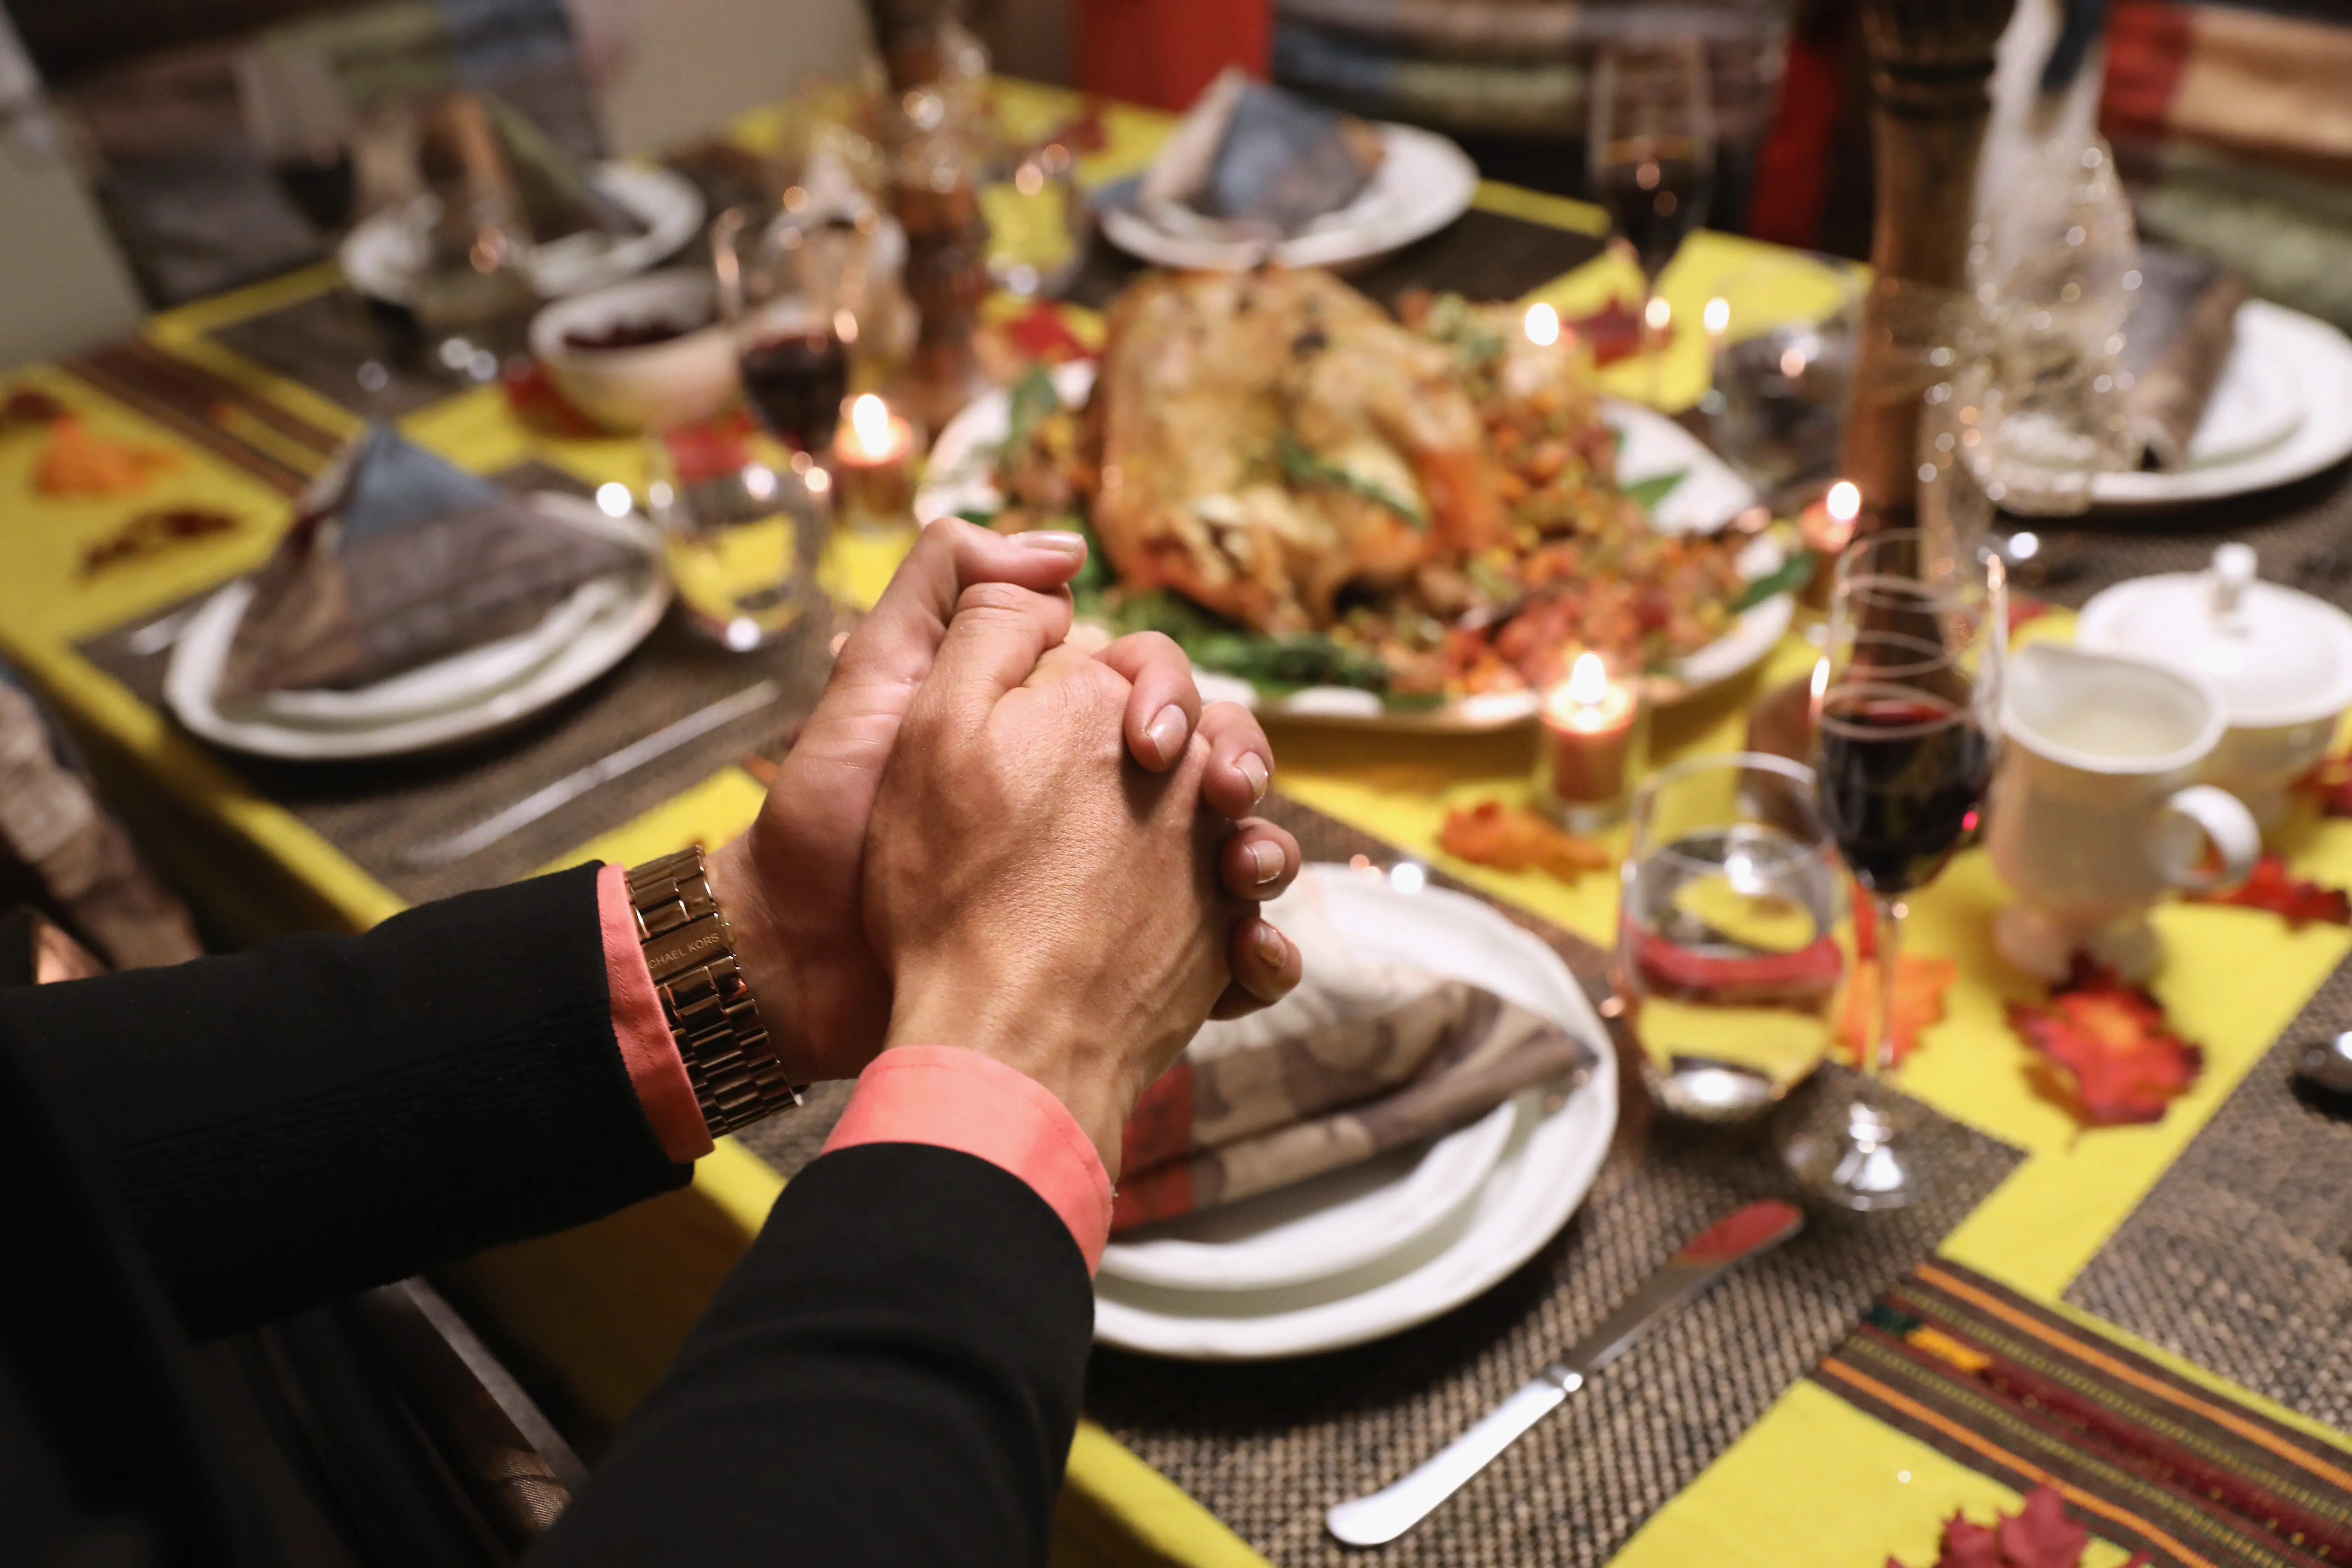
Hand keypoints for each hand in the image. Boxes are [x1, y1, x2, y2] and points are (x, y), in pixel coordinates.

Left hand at [863, 579, 1289, 1173]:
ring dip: (1264, 857)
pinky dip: (1257, 959)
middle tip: (1228, 800)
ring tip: (1248, 877)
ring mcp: (1119, 888)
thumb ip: (951, 589)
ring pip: (1233, 855)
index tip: (1152, 737)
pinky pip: (1223, 960)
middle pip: (1212, 766)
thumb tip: (1069, 552)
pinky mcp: (1125, 971)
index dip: (1173, 698)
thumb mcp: (878, 678)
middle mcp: (1097, 800)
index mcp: (1052, 731)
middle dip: (1240, 769)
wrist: (803, 963)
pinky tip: (1249, 962)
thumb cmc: (831, 816)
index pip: (1151, 689)